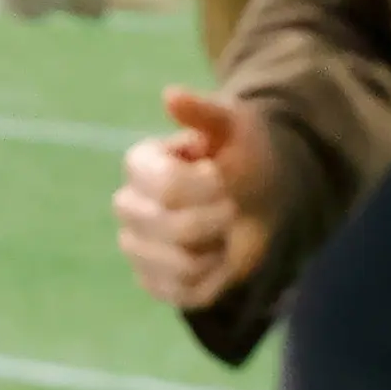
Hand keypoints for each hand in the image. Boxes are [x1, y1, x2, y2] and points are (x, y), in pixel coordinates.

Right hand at [115, 86, 275, 309]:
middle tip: (232, 207)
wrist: (261, 194)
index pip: (166, 187)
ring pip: (174, 265)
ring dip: (214, 253)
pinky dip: (211, 281)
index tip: (225, 179)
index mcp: (140, 164)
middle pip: (168, 228)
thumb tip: (170, 96)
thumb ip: (204, 112)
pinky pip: (180, 294)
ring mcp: (138, 245)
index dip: (206, 189)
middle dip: (213, 221)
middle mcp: (129, 204)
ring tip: (223, 235)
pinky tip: (218, 259)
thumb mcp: (234, 125)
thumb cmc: (244, 153)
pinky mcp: (154, 280)